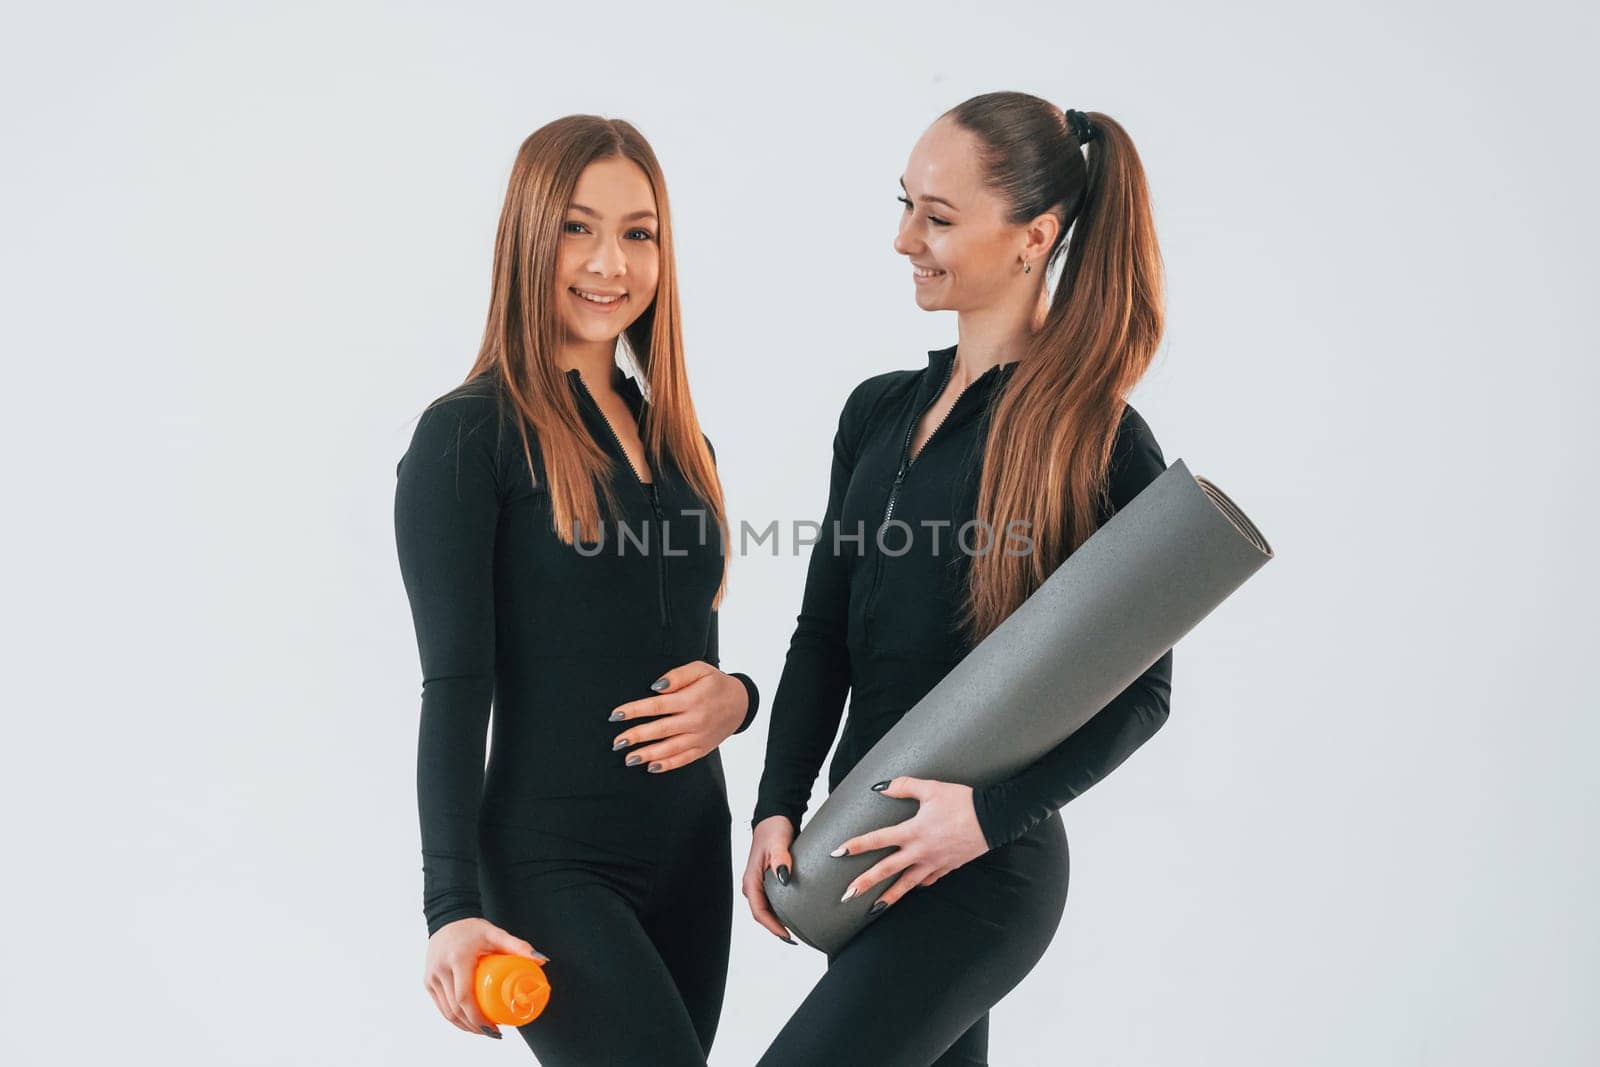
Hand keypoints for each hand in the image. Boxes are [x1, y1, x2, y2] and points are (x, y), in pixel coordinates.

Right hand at [423, 917, 548, 1038]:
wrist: (447, 918)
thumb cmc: (472, 928)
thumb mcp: (495, 934)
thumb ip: (517, 946)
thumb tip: (541, 960)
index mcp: (457, 959)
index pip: (464, 997)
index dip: (477, 1017)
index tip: (494, 1026)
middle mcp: (440, 970)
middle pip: (455, 1009)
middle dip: (474, 1026)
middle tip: (493, 1032)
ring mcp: (432, 978)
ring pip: (447, 1012)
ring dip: (464, 1026)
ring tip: (483, 1030)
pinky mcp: (428, 982)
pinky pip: (441, 1006)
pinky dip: (454, 1018)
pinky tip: (468, 1022)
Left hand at [607, 660, 748, 772]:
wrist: (742, 703)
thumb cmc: (716, 683)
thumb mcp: (700, 669)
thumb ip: (678, 675)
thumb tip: (655, 686)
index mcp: (692, 699)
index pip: (658, 705)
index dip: (635, 710)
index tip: (616, 715)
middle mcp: (695, 720)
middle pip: (660, 729)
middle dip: (636, 736)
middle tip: (616, 741)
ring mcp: (700, 737)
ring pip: (670, 748)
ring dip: (647, 754)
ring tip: (628, 758)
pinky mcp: (703, 748)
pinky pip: (683, 759)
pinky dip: (667, 765)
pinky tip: (651, 767)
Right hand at [742, 815, 797, 943]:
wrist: (774, 819)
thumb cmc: (774, 830)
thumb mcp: (778, 843)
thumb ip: (781, 860)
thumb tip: (784, 879)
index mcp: (751, 880)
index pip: (759, 911)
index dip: (772, 926)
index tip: (787, 936)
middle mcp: (753, 884)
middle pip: (762, 914)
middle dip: (776, 928)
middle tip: (795, 939)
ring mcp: (759, 883)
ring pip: (766, 909)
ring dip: (778, 920)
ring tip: (795, 929)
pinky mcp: (767, 881)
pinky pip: (771, 901)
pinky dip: (780, 910)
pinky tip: (793, 913)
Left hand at [833, 776, 988, 912]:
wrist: (994, 818)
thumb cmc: (963, 801)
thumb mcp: (932, 788)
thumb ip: (905, 786)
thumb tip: (881, 787)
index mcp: (913, 831)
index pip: (878, 839)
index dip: (856, 845)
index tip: (837, 853)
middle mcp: (921, 851)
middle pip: (887, 870)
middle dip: (865, 883)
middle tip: (846, 896)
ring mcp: (934, 863)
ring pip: (907, 884)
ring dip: (888, 897)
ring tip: (873, 909)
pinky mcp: (948, 867)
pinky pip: (929, 880)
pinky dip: (918, 886)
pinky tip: (912, 889)